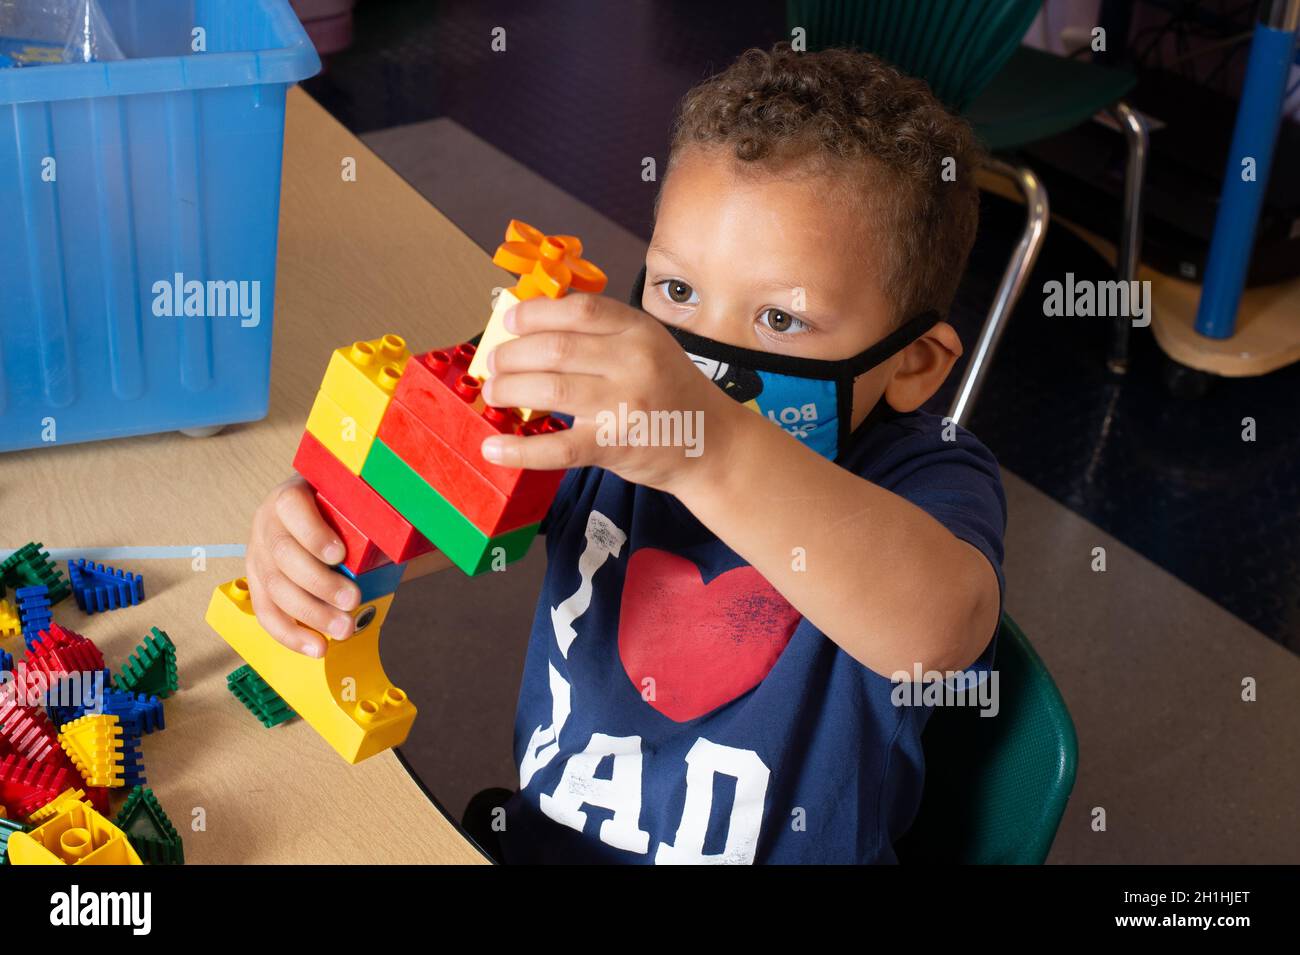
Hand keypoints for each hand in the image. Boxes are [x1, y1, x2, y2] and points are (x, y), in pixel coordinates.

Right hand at [244, 476, 359, 656]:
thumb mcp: (351, 504)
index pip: (292, 508)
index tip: (340, 555)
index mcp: (289, 497)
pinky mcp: (258, 584)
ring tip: (344, 629)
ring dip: (311, 614)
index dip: (313, 533)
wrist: (310, 517)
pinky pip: (268, 613)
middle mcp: (267, 524)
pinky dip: (292, 635)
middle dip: (320, 582)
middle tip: (353, 600)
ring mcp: (258, 556)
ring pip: (276, 588)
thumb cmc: (337, 512)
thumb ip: (369, 516)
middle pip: (284, 555)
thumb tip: (407, 534)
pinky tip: (317, 648)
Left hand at [478, 294, 739, 493]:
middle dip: (511, 356)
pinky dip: (520, 450)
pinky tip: (494, 449)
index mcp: (640, 330)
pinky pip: (559, 447)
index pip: (578, 309)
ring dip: (510, 390)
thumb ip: (604, 334)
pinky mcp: (616, 445)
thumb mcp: (649, 347)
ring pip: (550, 390)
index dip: (534, 313)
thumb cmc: (673, 393)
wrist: (714, 443)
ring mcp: (625, 404)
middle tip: (495, 366)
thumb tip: (533, 325)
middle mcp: (633, 362)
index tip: (510, 323)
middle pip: (554, 349)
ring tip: (495, 394)